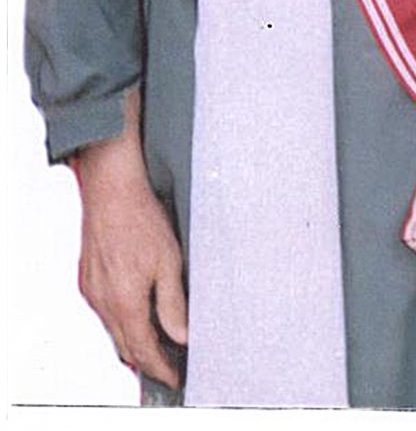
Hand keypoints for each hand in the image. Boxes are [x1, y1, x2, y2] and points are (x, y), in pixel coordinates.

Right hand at [72, 89, 187, 388]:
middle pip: (125, 346)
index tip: (176, 375)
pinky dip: (120, 320)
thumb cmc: (142, 219)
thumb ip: (174, 304)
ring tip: (158, 340)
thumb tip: (182, 336)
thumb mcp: (169, 261)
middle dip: (148, 359)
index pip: (143, 351)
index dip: (161, 367)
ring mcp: (91, 291)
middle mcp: (103, 303)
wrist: (111, 188)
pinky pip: (103, 312)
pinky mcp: (86, 278)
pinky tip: (136, 310)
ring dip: (133, 340)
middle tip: (171, 362)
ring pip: (113, 330)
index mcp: (124, 303)